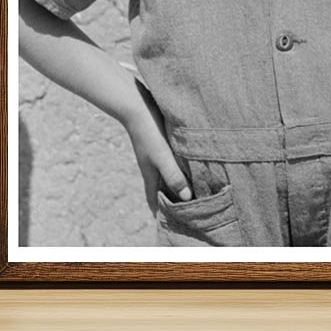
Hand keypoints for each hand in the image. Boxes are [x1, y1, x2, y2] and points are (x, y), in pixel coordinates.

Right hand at [124, 82, 191, 213]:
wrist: (136, 103)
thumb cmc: (148, 131)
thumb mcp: (162, 156)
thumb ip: (174, 176)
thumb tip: (187, 198)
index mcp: (151, 173)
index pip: (154, 200)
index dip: (160, 214)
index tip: (169, 227)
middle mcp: (153, 165)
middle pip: (162, 188)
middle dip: (172, 200)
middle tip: (188, 212)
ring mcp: (156, 153)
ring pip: (168, 173)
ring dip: (178, 182)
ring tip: (194, 189)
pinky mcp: (161, 140)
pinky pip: (172, 159)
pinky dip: (180, 166)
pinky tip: (190, 161)